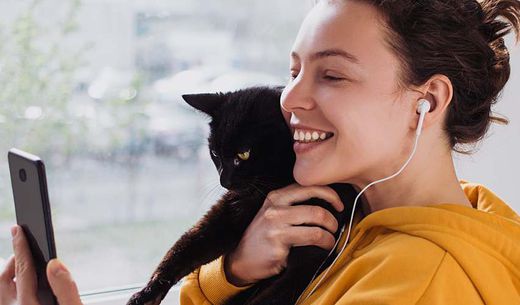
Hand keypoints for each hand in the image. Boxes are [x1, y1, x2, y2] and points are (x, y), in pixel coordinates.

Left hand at [0, 225, 82, 304]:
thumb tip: (54, 264)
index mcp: (28, 304)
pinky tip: (24, 289)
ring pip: (1, 290)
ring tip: (24, 269)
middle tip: (27, 252)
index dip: (20, 247)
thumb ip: (65, 288)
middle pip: (3, 278)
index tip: (17, 230)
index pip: (22, 268)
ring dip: (9, 276)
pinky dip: (11, 289)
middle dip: (13, 261)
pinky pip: (5, 299)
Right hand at [224, 183, 343, 285]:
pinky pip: (311, 241)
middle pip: (316, 209)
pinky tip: (322, 248)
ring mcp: (276, 227)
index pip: (309, 187)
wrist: (242, 260)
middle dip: (332, 220)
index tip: (338, 204)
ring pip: (317, 226)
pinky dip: (324, 244)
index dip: (330, 194)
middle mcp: (275, 209)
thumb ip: (294, 204)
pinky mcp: (279, 245)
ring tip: (330, 240)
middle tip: (334, 227)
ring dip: (330, 235)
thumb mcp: (274, 213)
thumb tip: (326, 201)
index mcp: (276, 197)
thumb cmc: (263, 237)